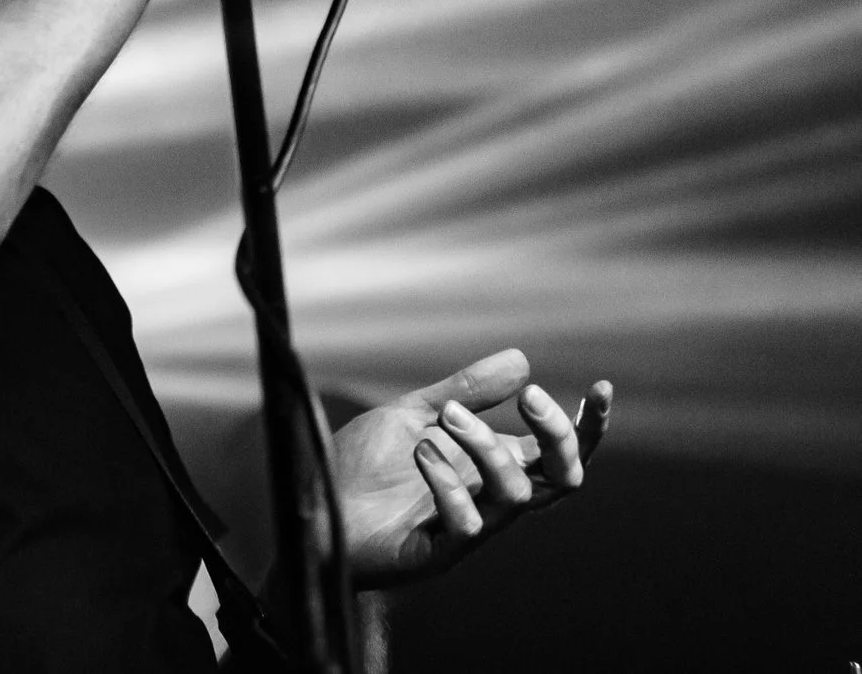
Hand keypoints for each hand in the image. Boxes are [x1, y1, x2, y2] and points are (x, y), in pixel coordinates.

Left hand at [333, 348, 612, 586]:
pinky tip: (422, 452)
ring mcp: (470, 529)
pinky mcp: (438, 553)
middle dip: (557, 436)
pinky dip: (452, 483)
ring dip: (487, 446)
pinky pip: (469, 524)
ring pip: (518, 494)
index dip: (588, 427)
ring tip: (445, 414)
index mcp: (492, 467)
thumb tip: (523, 360)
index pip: (561, 454)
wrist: (312, 506)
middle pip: (563, 480)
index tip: (601, 387)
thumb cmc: (364, 468)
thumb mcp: (415, 414)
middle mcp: (491, 499)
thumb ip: (465, 391)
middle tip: (529, 398)